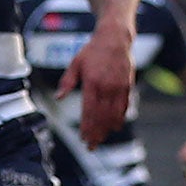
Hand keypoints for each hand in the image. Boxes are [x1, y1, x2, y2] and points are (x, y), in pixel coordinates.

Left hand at [61, 27, 133, 147]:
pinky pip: (124, 107)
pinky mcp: (127, 87)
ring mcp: (119, 88)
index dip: (87, 127)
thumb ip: (67, 82)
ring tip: (101, 140)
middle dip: (96, 134)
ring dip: (107, 129)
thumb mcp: (75, 63)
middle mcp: (107, 87)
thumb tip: (58, 97)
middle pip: (102, 117)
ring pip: (114, 115)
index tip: (83, 139)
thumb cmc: (93, 51)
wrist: (115, 39)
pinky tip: (114, 126)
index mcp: (92, 83)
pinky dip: (119, 118)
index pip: (89, 111)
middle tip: (91, 146)